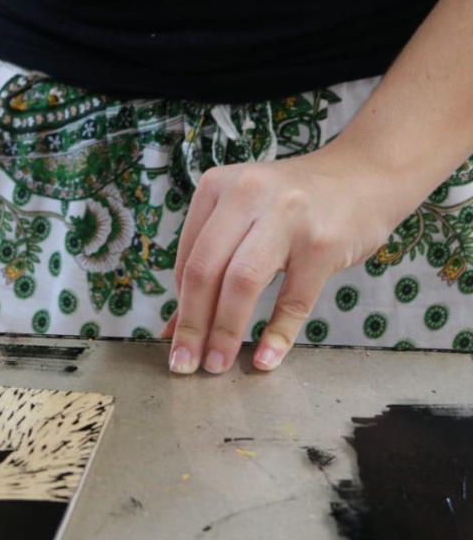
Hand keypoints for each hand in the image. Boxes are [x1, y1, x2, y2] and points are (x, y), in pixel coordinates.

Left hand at [160, 148, 404, 373]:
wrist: (366, 174)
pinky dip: (277, 335)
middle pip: (205, 272)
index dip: (180, 306)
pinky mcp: (322, 242)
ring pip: (241, 284)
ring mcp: (287, 217)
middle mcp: (248, 195)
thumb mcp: (245, 218)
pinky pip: (293, 300)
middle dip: (192, 326)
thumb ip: (210, 264)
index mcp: (217, 186)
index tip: (177, 339)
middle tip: (185, 364)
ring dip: (224, 332)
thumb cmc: (295, 204)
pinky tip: (265, 358)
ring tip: (216, 365)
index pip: (187, 258)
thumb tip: (174, 329)